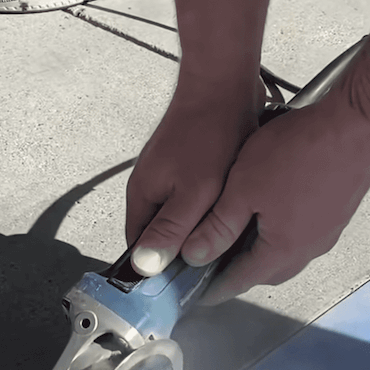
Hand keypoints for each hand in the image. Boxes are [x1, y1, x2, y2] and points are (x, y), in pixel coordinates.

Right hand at [125, 83, 260, 275]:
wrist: (224, 84)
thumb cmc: (209, 132)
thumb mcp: (194, 192)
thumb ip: (171, 230)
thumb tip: (145, 266)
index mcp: (142, 196)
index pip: (139, 250)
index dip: (159, 270)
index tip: (183, 285)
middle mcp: (150, 187)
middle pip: (161, 236)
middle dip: (185, 250)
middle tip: (213, 259)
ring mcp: (168, 176)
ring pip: (180, 218)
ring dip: (200, 229)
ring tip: (226, 233)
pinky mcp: (187, 167)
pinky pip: (194, 200)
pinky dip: (210, 210)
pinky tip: (231, 209)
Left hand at [173, 2, 369, 304]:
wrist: (358, 122)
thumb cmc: (302, 150)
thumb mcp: (243, 188)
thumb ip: (218, 226)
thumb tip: (195, 255)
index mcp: (284, 250)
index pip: (240, 281)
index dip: (214, 287)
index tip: (197, 292)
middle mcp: (310, 248)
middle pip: (265, 270)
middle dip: (238, 268)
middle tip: (214, 258)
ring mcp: (328, 230)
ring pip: (286, 250)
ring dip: (262, 246)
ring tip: (238, 230)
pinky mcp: (338, 210)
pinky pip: (303, 230)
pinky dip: (281, 227)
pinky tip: (271, 206)